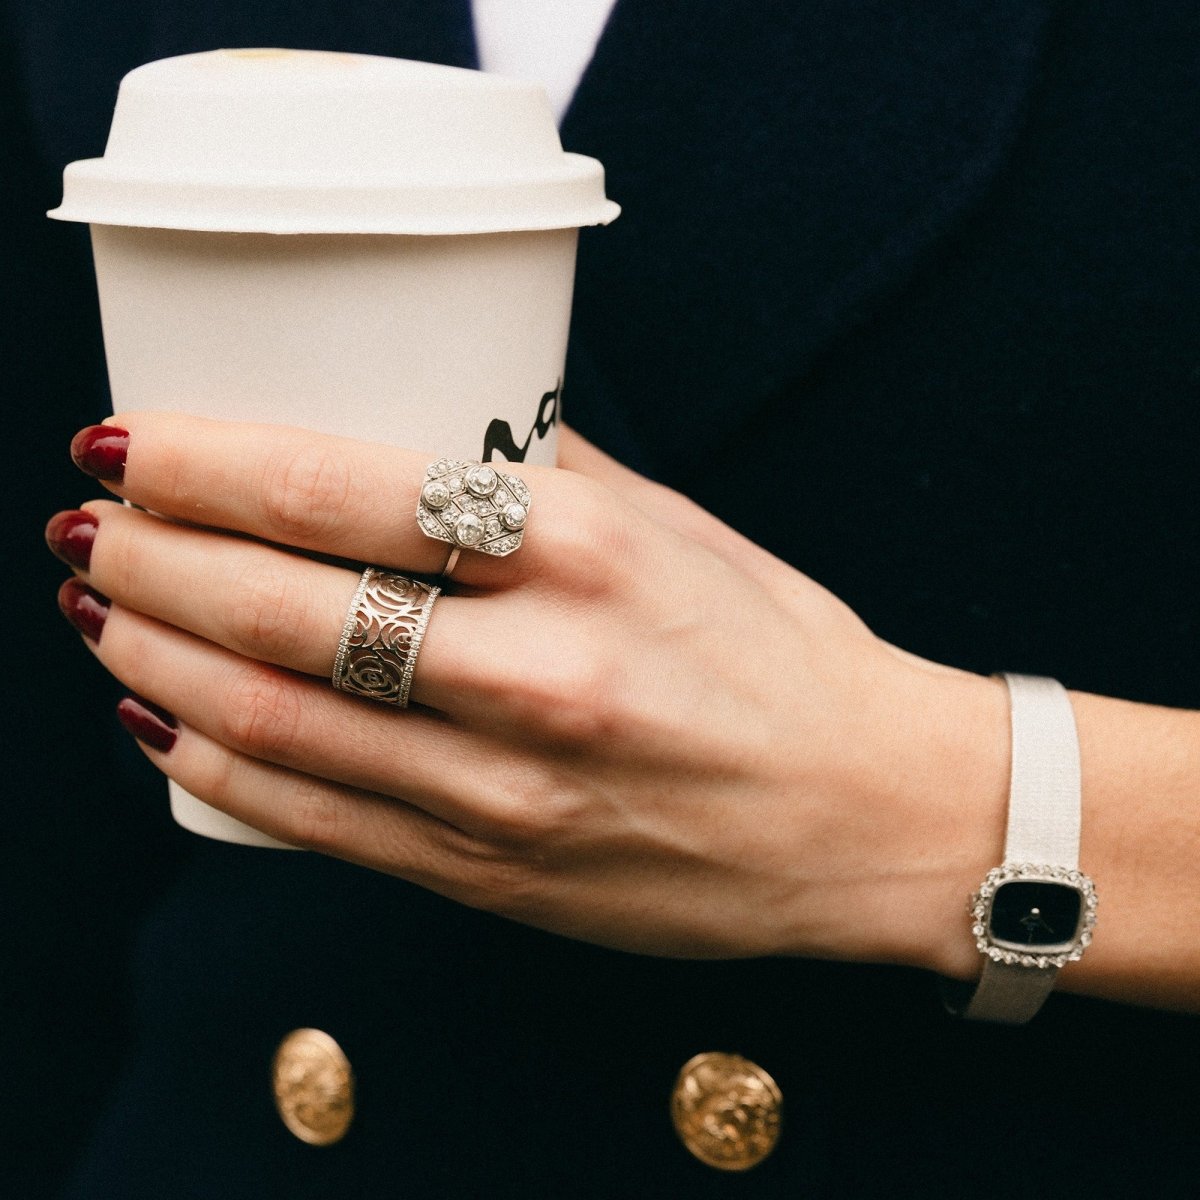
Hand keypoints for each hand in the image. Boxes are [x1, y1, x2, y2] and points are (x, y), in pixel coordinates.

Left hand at [50, 413, 1006, 971]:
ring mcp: (509, 791)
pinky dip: (218, 768)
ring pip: (276, 720)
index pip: (343, 490)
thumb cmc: (780, 653)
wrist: (869, 815)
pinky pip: (318, 822)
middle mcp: (540, 672)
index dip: (204, 462)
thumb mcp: (676, 527)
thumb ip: (544, 472)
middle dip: (150, 559)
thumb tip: (426, 416)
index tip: (130, 441)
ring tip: (100, 615)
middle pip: (283, 606)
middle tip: (93, 526)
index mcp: (587, 554)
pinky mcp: (493, 875)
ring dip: (155, 660)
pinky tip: (164, 723)